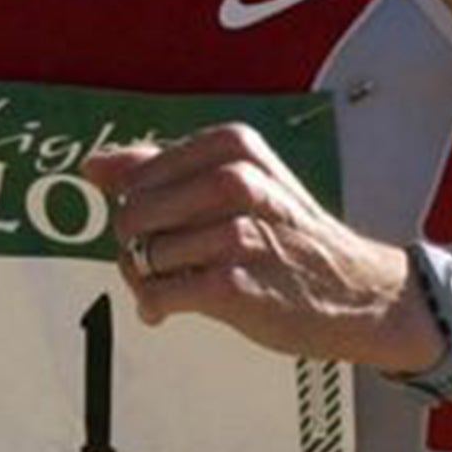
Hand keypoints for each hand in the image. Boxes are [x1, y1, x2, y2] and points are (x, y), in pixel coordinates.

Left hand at [83, 123, 441, 372]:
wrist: (357, 291)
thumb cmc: (292, 236)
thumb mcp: (237, 181)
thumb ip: (161, 168)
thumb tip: (94, 164)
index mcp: (233, 145)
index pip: (138, 174)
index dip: (140, 207)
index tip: (167, 224)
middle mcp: (236, 180)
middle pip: (132, 213)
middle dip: (138, 244)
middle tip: (167, 258)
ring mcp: (237, 233)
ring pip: (143, 255)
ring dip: (149, 279)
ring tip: (180, 282)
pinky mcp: (234, 285)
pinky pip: (158, 294)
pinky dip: (157, 306)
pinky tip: (176, 306)